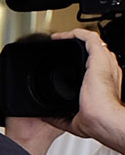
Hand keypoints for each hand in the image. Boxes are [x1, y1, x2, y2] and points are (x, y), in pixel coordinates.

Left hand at [62, 28, 124, 152]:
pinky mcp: (98, 58)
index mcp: (105, 82)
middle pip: (96, 51)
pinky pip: (89, 37)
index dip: (83, 61)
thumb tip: (47, 117)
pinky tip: (61, 36)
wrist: (103, 119)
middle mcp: (108, 70)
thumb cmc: (97, 120)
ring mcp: (105, 63)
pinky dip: (76, 34)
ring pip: (93, 41)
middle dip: (79, 47)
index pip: (96, 66)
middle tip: (62, 48)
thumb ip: (61, 116)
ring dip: (76, 38)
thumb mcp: (74, 118)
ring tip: (60, 39)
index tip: (68, 62)